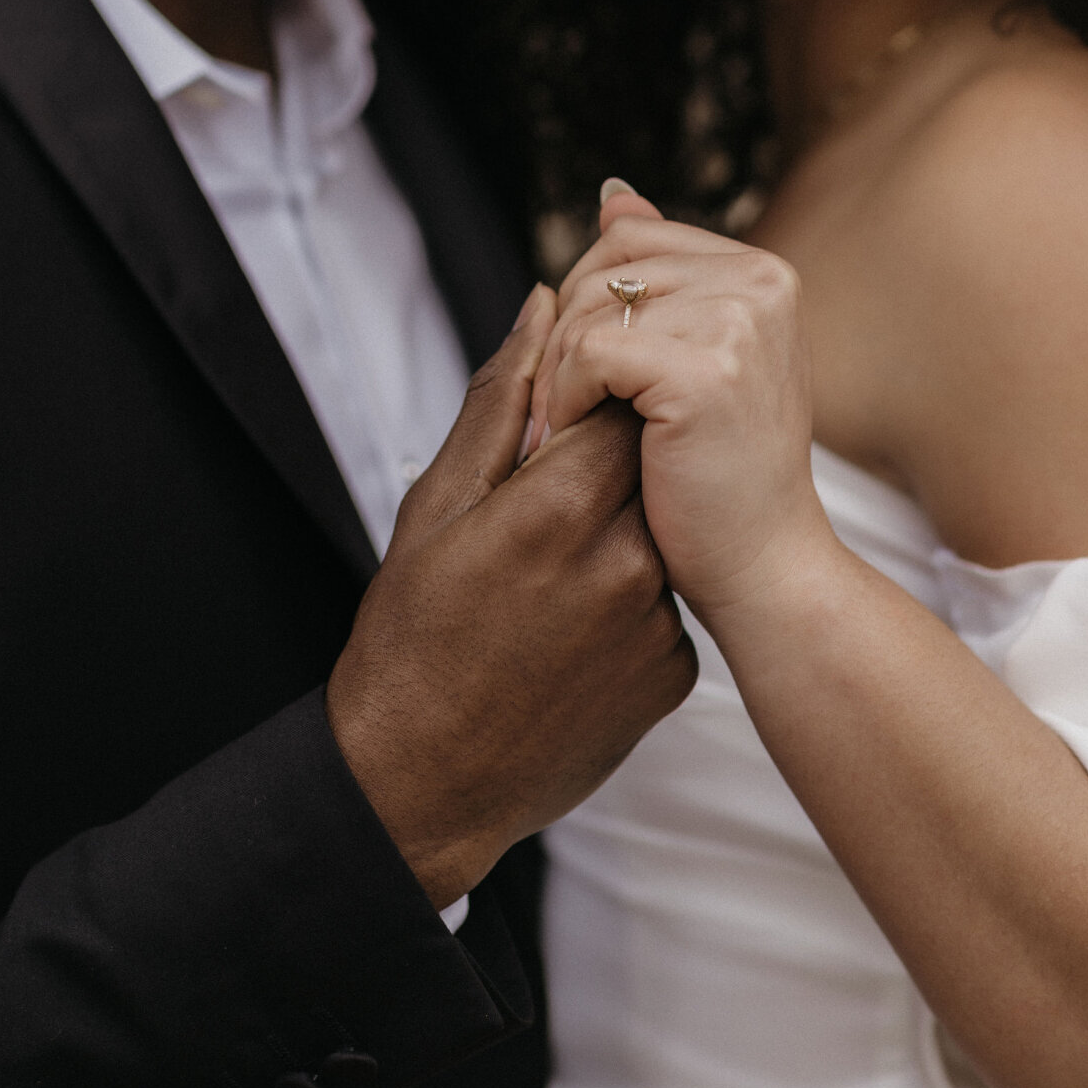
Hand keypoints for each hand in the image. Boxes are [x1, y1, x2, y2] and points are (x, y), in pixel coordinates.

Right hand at [326, 285, 695, 907]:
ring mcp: (658, 624)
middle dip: (610, 456)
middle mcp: (627, 561)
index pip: (625, 394)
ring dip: (621, 527)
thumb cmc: (412, 636)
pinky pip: (668, 599)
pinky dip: (631, 596)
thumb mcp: (434, 504)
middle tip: (552, 489)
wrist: (422, 783)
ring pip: (664, 526)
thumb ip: (500, 397)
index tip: (560, 414)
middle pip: (654, 457)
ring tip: (549, 573)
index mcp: (560, 505)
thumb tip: (544, 304)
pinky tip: (571, 625)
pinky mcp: (676, 674)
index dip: (595, 394)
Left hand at [534, 187, 818, 619]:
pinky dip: (566, 399)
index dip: (583, 304)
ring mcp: (739, 321)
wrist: (765, 569)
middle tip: (557, 412)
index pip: (627, 240)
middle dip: (562, 339)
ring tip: (562, 433)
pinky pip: (589, 353)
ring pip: (587, 310)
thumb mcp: (696, 358)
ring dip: (556, 376)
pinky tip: (578, 440)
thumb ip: (659, 274)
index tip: (581, 377)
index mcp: (761, 271)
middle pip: (601, 267)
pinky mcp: (706, 370)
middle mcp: (761, 281)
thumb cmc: (720, 478)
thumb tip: (612, 193)